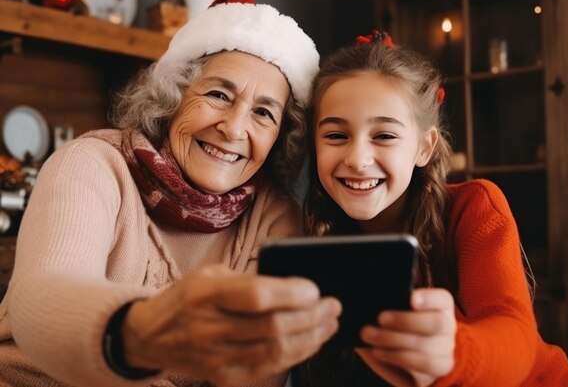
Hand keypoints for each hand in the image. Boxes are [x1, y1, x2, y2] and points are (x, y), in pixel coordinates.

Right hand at [122, 264, 340, 385]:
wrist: (151, 335)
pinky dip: (295, 356)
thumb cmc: (187, 297)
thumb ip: (247, 280)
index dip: (292, 294)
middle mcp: (209, 328)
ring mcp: (215, 357)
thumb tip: (297, 286)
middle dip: (312, 317)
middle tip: (333, 305)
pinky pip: (268, 368)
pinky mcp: (222, 377)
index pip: (257, 296)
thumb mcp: (210, 274)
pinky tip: (310, 342)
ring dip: (311, 338)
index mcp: (205, 294)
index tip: (315, 289)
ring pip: (275, 352)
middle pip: (273, 327)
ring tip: (330, 324)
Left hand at [356, 288, 455, 386]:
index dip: (428, 299)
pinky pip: (421, 366)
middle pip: (436, 324)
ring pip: (426, 348)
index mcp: (441, 306)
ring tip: (369, 336)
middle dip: (405, 321)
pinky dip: (396, 358)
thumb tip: (372, 303)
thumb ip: (391, 304)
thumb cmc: (401, 323)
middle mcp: (448, 327)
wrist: (412, 353)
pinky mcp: (437, 368)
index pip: (443, 299)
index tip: (411, 298)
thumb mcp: (397, 309)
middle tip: (380, 318)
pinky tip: (378, 351)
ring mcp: (445, 350)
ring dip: (394, 341)